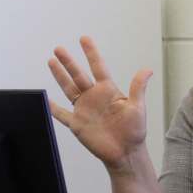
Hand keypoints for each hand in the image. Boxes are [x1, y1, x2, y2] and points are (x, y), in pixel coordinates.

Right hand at [47, 36, 152, 172]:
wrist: (126, 153)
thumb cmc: (134, 131)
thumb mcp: (138, 107)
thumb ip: (138, 87)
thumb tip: (148, 69)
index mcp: (108, 91)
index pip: (98, 67)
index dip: (91, 53)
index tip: (84, 39)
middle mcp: (94, 97)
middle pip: (78, 75)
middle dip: (68, 62)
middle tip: (59, 48)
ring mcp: (84, 109)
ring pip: (68, 88)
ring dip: (59, 76)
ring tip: (51, 61)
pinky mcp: (77, 124)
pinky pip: (62, 114)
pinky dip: (52, 107)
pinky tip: (45, 99)